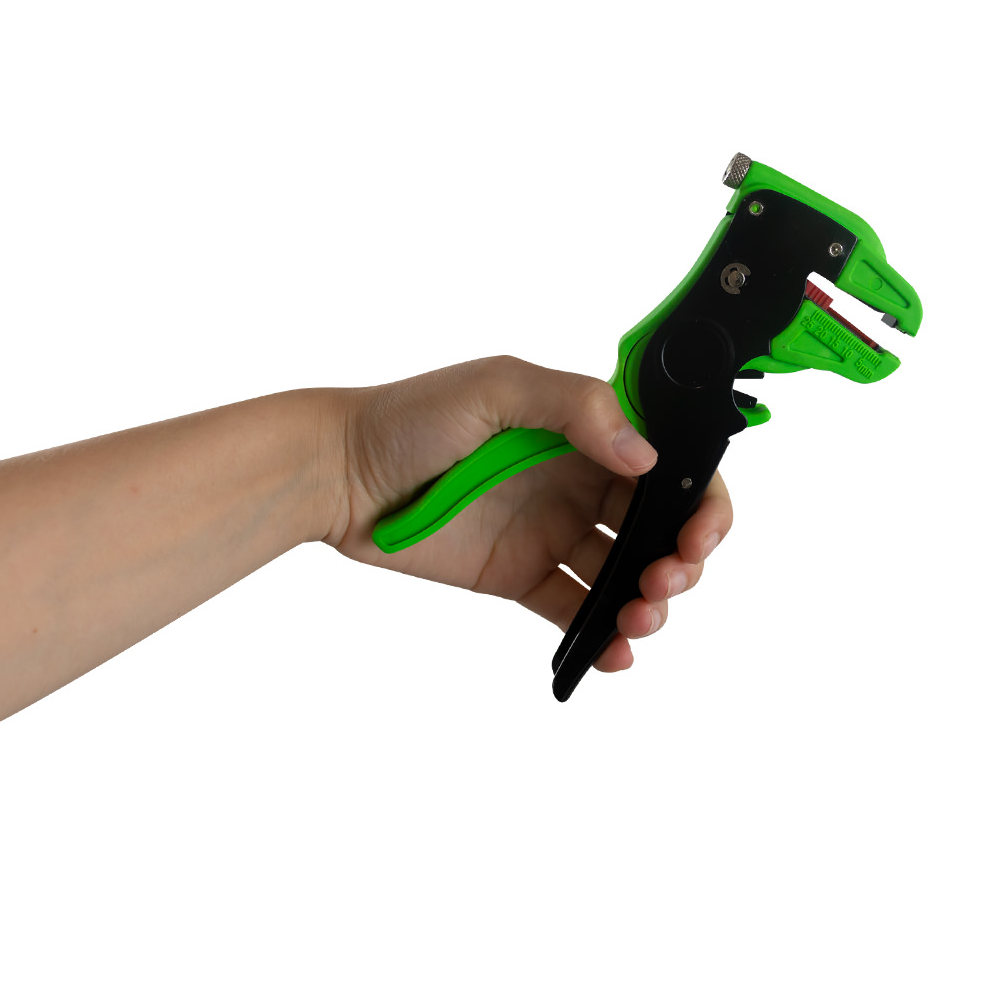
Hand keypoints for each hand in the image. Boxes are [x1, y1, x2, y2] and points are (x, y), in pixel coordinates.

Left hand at [325, 357, 732, 673]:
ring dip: (648, 602)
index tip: (700, 532)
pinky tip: (612, 654)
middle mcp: (577, 483)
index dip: (700, 500)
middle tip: (665, 579)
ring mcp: (550, 533)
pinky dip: (601, 637)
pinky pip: (573, 610)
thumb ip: (576, 407)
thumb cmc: (410, 416)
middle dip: (681, 559)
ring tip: (634, 620)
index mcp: (584, 433)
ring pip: (624, 575)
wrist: (341, 474)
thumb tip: (646, 457)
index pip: (668, 464)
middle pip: (658, 527)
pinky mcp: (519, 575)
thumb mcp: (496, 388)